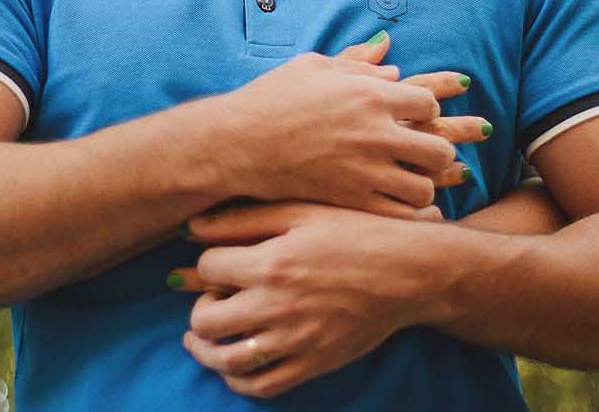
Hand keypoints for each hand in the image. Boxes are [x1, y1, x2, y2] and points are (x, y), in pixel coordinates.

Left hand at [176, 201, 427, 399]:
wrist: (408, 271)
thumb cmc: (356, 231)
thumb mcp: (301, 211)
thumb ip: (243, 219)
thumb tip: (190, 227)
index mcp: (271, 263)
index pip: (207, 268)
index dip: (204, 263)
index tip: (218, 261)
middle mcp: (277, 306)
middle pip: (206, 320)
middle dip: (199, 308)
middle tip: (209, 300)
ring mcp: (295, 340)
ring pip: (227, 360)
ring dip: (206, 350)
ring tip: (203, 339)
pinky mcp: (313, 364)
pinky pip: (262, 386)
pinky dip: (238, 380)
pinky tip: (234, 363)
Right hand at [213, 52, 455, 214]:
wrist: (237, 142)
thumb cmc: (270, 98)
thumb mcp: (313, 67)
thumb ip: (358, 65)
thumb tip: (392, 66)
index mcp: (369, 95)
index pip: (428, 103)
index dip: (427, 109)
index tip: (415, 115)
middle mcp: (374, 134)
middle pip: (439, 148)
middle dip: (439, 149)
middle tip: (425, 151)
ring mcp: (364, 171)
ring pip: (424, 187)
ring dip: (423, 184)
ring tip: (410, 180)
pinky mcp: (349, 201)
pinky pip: (399, 215)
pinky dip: (411, 214)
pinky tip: (405, 207)